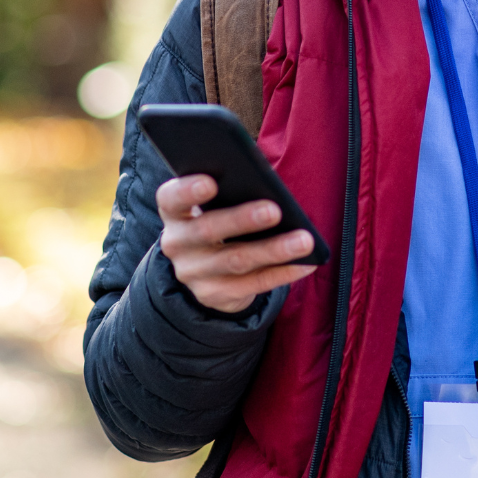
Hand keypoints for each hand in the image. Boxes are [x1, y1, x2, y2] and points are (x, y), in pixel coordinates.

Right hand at [157, 174, 318, 313]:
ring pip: (236, 260)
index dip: (188, 190)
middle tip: (275, 210)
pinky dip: (282, 273)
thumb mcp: (213, 206)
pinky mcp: (213, 295)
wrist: (205, 270)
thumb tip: (269, 188)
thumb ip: (229, 193)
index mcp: (174, 212)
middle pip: (207, 230)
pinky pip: (253, 284)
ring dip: (273, 250)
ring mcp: (193, 273)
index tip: (211, 182)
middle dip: (242, 220)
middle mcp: (177, 244)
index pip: (171, 198)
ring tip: (304, 240)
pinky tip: (306, 262)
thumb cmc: (219, 220)